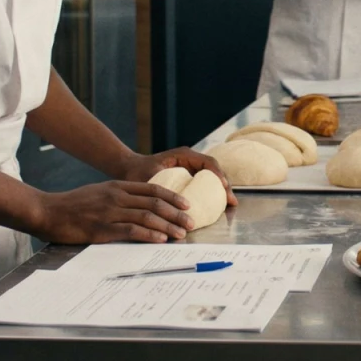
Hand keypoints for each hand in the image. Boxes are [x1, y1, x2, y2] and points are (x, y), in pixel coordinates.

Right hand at [30, 181, 192, 244]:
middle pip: (155, 203)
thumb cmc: (72, 205)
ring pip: (147, 217)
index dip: (173, 197)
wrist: (47, 211)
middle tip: (191, 223)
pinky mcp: (102, 228)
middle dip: (176, 213)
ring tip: (181, 234)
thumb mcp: (99, 193)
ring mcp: (109, 212)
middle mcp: (117, 196)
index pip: (153, 189)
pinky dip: (149, 235)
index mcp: (117, 186)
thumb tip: (140, 207)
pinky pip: (132, 231)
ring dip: (168, 226)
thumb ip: (119, 196)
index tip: (187, 205)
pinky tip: (161, 239)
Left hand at [122, 147, 237, 205]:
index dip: (218, 175)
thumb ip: (163, 189)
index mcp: (183, 155)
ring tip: (229, 204)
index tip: (223, 187)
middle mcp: (189, 159)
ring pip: (211, 176)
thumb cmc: (137, 172)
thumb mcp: (151, 180)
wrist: (129, 169)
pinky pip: (204, 182)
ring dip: (220, 189)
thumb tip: (177, 205)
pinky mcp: (188, 175)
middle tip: (231, 201)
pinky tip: (216, 204)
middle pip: (214, 170)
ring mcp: (190, 167)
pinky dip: (212, 192)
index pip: (207, 162)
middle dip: (224, 185)